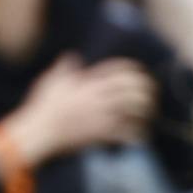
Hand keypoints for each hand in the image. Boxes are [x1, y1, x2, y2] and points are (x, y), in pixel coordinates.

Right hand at [8, 57, 155, 164]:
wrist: (40, 132)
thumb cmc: (43, 107)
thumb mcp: (51, 82)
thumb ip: (64, 68)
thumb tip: (72, 56)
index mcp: (88, 83)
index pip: (118, 69)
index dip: (134, 69)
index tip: (141, 71)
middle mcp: (98, 97)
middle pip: (132, 87)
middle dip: (146, 89)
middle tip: (152, 93)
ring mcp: (101, 115)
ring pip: (134, 109)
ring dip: (146, 110)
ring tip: (149, 113)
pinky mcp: (101, 133)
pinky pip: (126, 133)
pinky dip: (136, 134)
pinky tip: (141, 136)